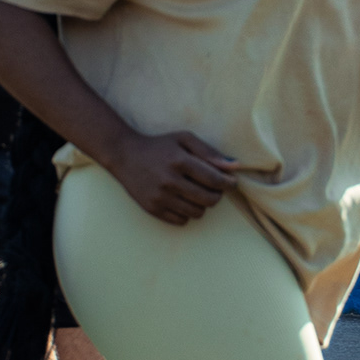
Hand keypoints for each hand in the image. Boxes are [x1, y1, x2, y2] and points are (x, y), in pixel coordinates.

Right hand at [108, 128, 239, 225]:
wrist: (125, 156)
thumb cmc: (160, 146)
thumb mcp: (184, 139)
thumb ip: (209, 152)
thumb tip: (235, 166)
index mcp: (179, 161)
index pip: (214, 180)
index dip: (228, 184)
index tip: (231, 183)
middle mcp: (169, 181)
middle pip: (209, 200)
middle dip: (217, 195)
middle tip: (213, 188)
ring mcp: (160, 197)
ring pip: (197, 212)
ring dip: (202, 205)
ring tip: (195, 193)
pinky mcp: (152, 209)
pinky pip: (182, 221)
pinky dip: (186, 212)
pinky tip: (181, 200)